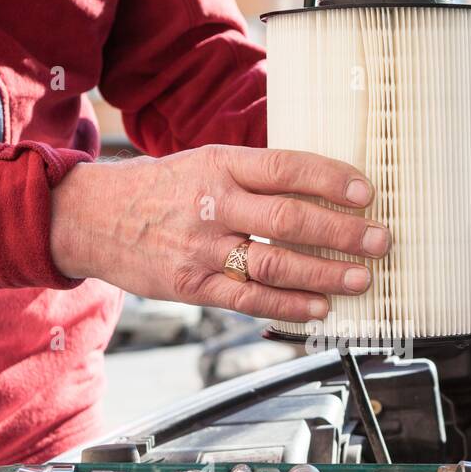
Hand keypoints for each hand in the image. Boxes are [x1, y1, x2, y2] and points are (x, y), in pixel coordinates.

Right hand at [51, 145, 387, 322]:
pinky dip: (289, 306)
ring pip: (274, 264)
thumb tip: (318, 188)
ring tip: (361, 278)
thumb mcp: (203, 163)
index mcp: (219, 164)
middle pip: (289, 219)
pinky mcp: (192, 286)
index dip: (331, 180)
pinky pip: (249, 300)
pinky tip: (319, 308)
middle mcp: (213, 204)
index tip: (367, 193)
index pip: (286, 168)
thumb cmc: (158, 189)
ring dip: (325, 274)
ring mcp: (201, 249)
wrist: (91, 217)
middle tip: (379, 240)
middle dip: (342, 232)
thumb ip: (253, 175)